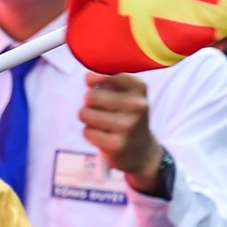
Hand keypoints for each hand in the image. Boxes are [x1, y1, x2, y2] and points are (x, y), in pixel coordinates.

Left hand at [80, 73, 161, 187]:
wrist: (141, 151)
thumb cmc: (127, 116)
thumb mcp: (128, 94)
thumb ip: (109, 80)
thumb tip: (88, 77)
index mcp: (139, 88)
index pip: (104, 75)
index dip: (92, 79)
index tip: (93, 84)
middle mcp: (137, 105)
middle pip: (90, 96)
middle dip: (89, 103)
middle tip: (99, 109)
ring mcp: (128, 126)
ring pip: (85, 113)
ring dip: (87, 119)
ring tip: (100, 123)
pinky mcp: (117, 144)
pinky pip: (86, 131)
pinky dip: (89, 133)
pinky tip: (102, 136)